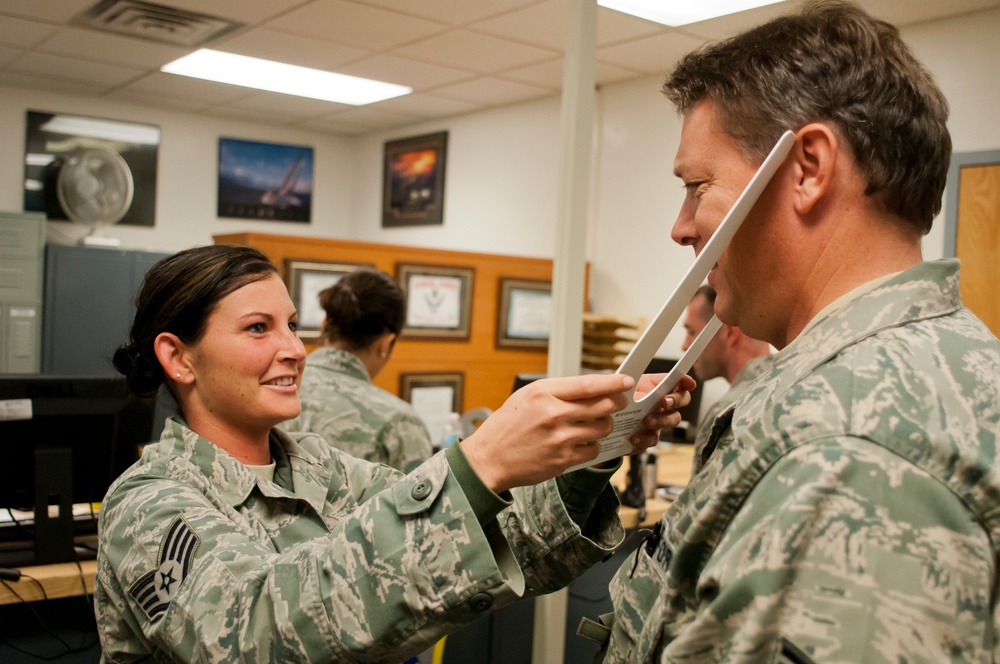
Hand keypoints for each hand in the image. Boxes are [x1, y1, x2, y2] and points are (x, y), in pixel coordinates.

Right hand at [460, 374, 633, 492]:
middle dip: (615, 403)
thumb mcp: (526, 397)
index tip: (625, 382)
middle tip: (617, 403)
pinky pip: (593, 450)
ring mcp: (560, 438)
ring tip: (594, 424)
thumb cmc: (506, 427)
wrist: (488, 459)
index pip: (589, 384)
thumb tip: (589, 388)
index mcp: (543, 393)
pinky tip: (581, 442)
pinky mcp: (563, 459)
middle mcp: (553, 414)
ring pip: (602, 428)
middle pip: (603, 405)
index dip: (613, 383)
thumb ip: (557, 392)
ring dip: (604, 425)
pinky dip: (592, 445)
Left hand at [625, 373, 695, 454]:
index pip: (679, 383)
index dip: (687, 382)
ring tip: (646, 421)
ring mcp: (658, 421)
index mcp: (659, 387)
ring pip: (671, 421)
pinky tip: (634, 437)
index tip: (689, 384)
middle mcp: (663, 404)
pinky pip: (652, 440)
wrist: (605, 419)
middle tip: (664, 402)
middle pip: (682, 401)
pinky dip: (644, 439)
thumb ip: (630, 380)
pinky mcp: (648, 437)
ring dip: (661, 420)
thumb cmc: (618, 397)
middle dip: (676, 400)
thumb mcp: (623, 385)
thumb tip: (629, 380)